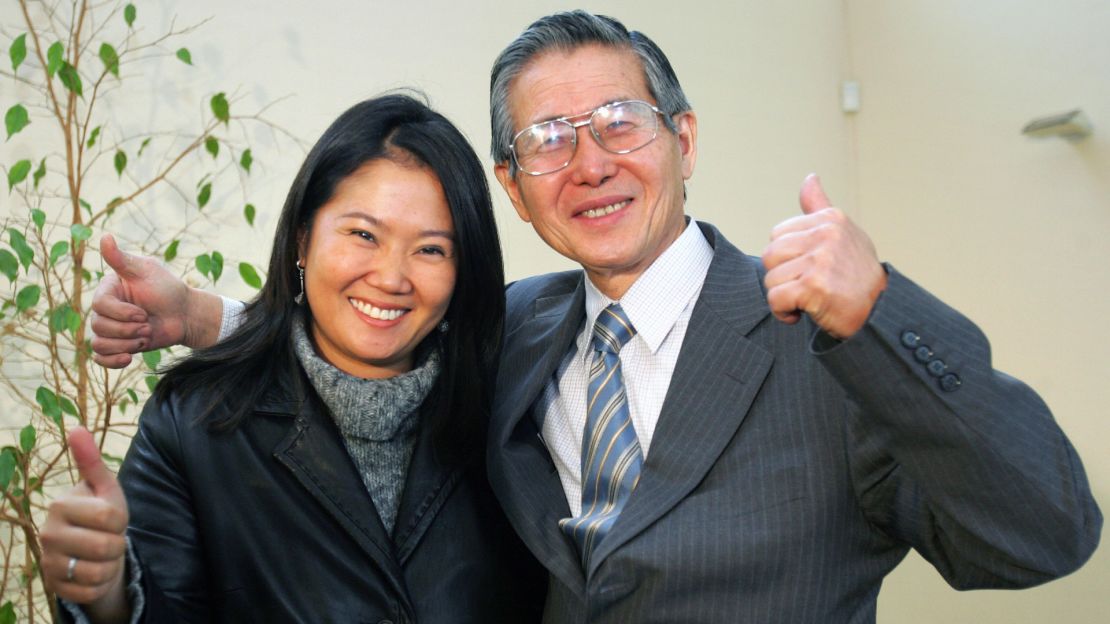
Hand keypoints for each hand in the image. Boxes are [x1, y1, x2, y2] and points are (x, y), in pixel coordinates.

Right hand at [41, 428, 130, 621]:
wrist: (92, 550)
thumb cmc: (101, 514)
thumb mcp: (104, 488)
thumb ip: (92, 461)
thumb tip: (77, 428)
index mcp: (60, 505)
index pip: (110, 517)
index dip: (121, 520)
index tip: (112, 518)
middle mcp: (47, 533)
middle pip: (106, 546)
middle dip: (117, 545)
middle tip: (109, 538)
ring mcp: (48, 562)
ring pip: (97, 572)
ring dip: (110, 565)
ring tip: (102, 555)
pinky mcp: (54, 587)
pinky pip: (90, 591)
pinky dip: (100, 585)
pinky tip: (93, 571)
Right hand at [90, 234, 218, 367]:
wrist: (184, 314)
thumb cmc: (167, 289)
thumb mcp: (146, 271)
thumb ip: (122, 259)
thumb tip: (104, 236)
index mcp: (108, 289)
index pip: (99, 306)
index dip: (122, 313)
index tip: (144, 313)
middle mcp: (104, 309)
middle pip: (99, 326)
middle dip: (128, 330)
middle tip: (149, 325)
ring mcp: (110, 328)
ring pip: (99, 343)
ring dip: (127, 344)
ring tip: (147, 336)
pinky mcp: (117, 345)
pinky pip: (100, 358)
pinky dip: (112, 361)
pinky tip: (129, 359)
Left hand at [762, 174, 886, 338]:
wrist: (879, 311)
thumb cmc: (858, 274)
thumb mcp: (844, 233)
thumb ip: (819, 207)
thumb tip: (810, 178)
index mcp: (830, 219)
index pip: (778, 234)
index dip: (787, 257)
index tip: (807, 269)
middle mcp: (826, 235)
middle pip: (770, 255)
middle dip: (781, 276)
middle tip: (805, 286)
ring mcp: (819, 260)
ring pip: (771, 279)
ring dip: (783, 296)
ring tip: (807, 299)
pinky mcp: (813, 286)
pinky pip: (775, 299)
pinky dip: (783, 312)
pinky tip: (800, 313)